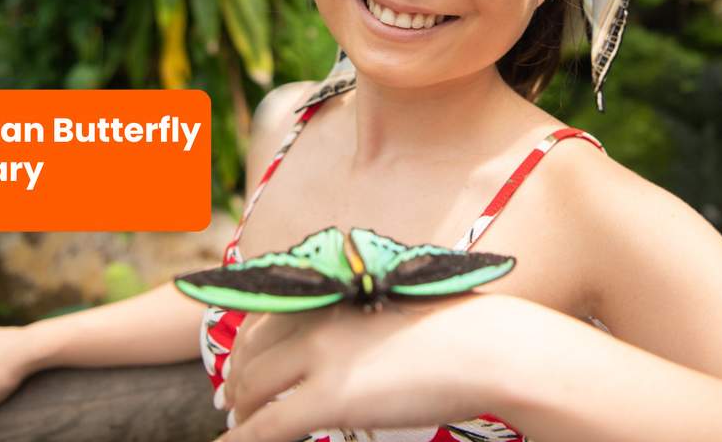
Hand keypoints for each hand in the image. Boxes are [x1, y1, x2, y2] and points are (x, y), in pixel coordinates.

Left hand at [220, 293, 542, 441]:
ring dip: (241, 414)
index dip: (249, 345)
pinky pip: (266, 427)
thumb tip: (355, 347)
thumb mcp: (400, 310)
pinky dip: (242, 440)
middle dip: (239, 381)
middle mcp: (320, 319)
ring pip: (253, 390)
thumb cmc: (460, 333)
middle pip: (254, 354)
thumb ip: (365, 323)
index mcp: (337, 295)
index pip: (269, 315)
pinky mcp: (328, 398)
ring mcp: (321, 358)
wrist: (489, 348)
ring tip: (239, 426)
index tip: (243, 364)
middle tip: (232, 403)